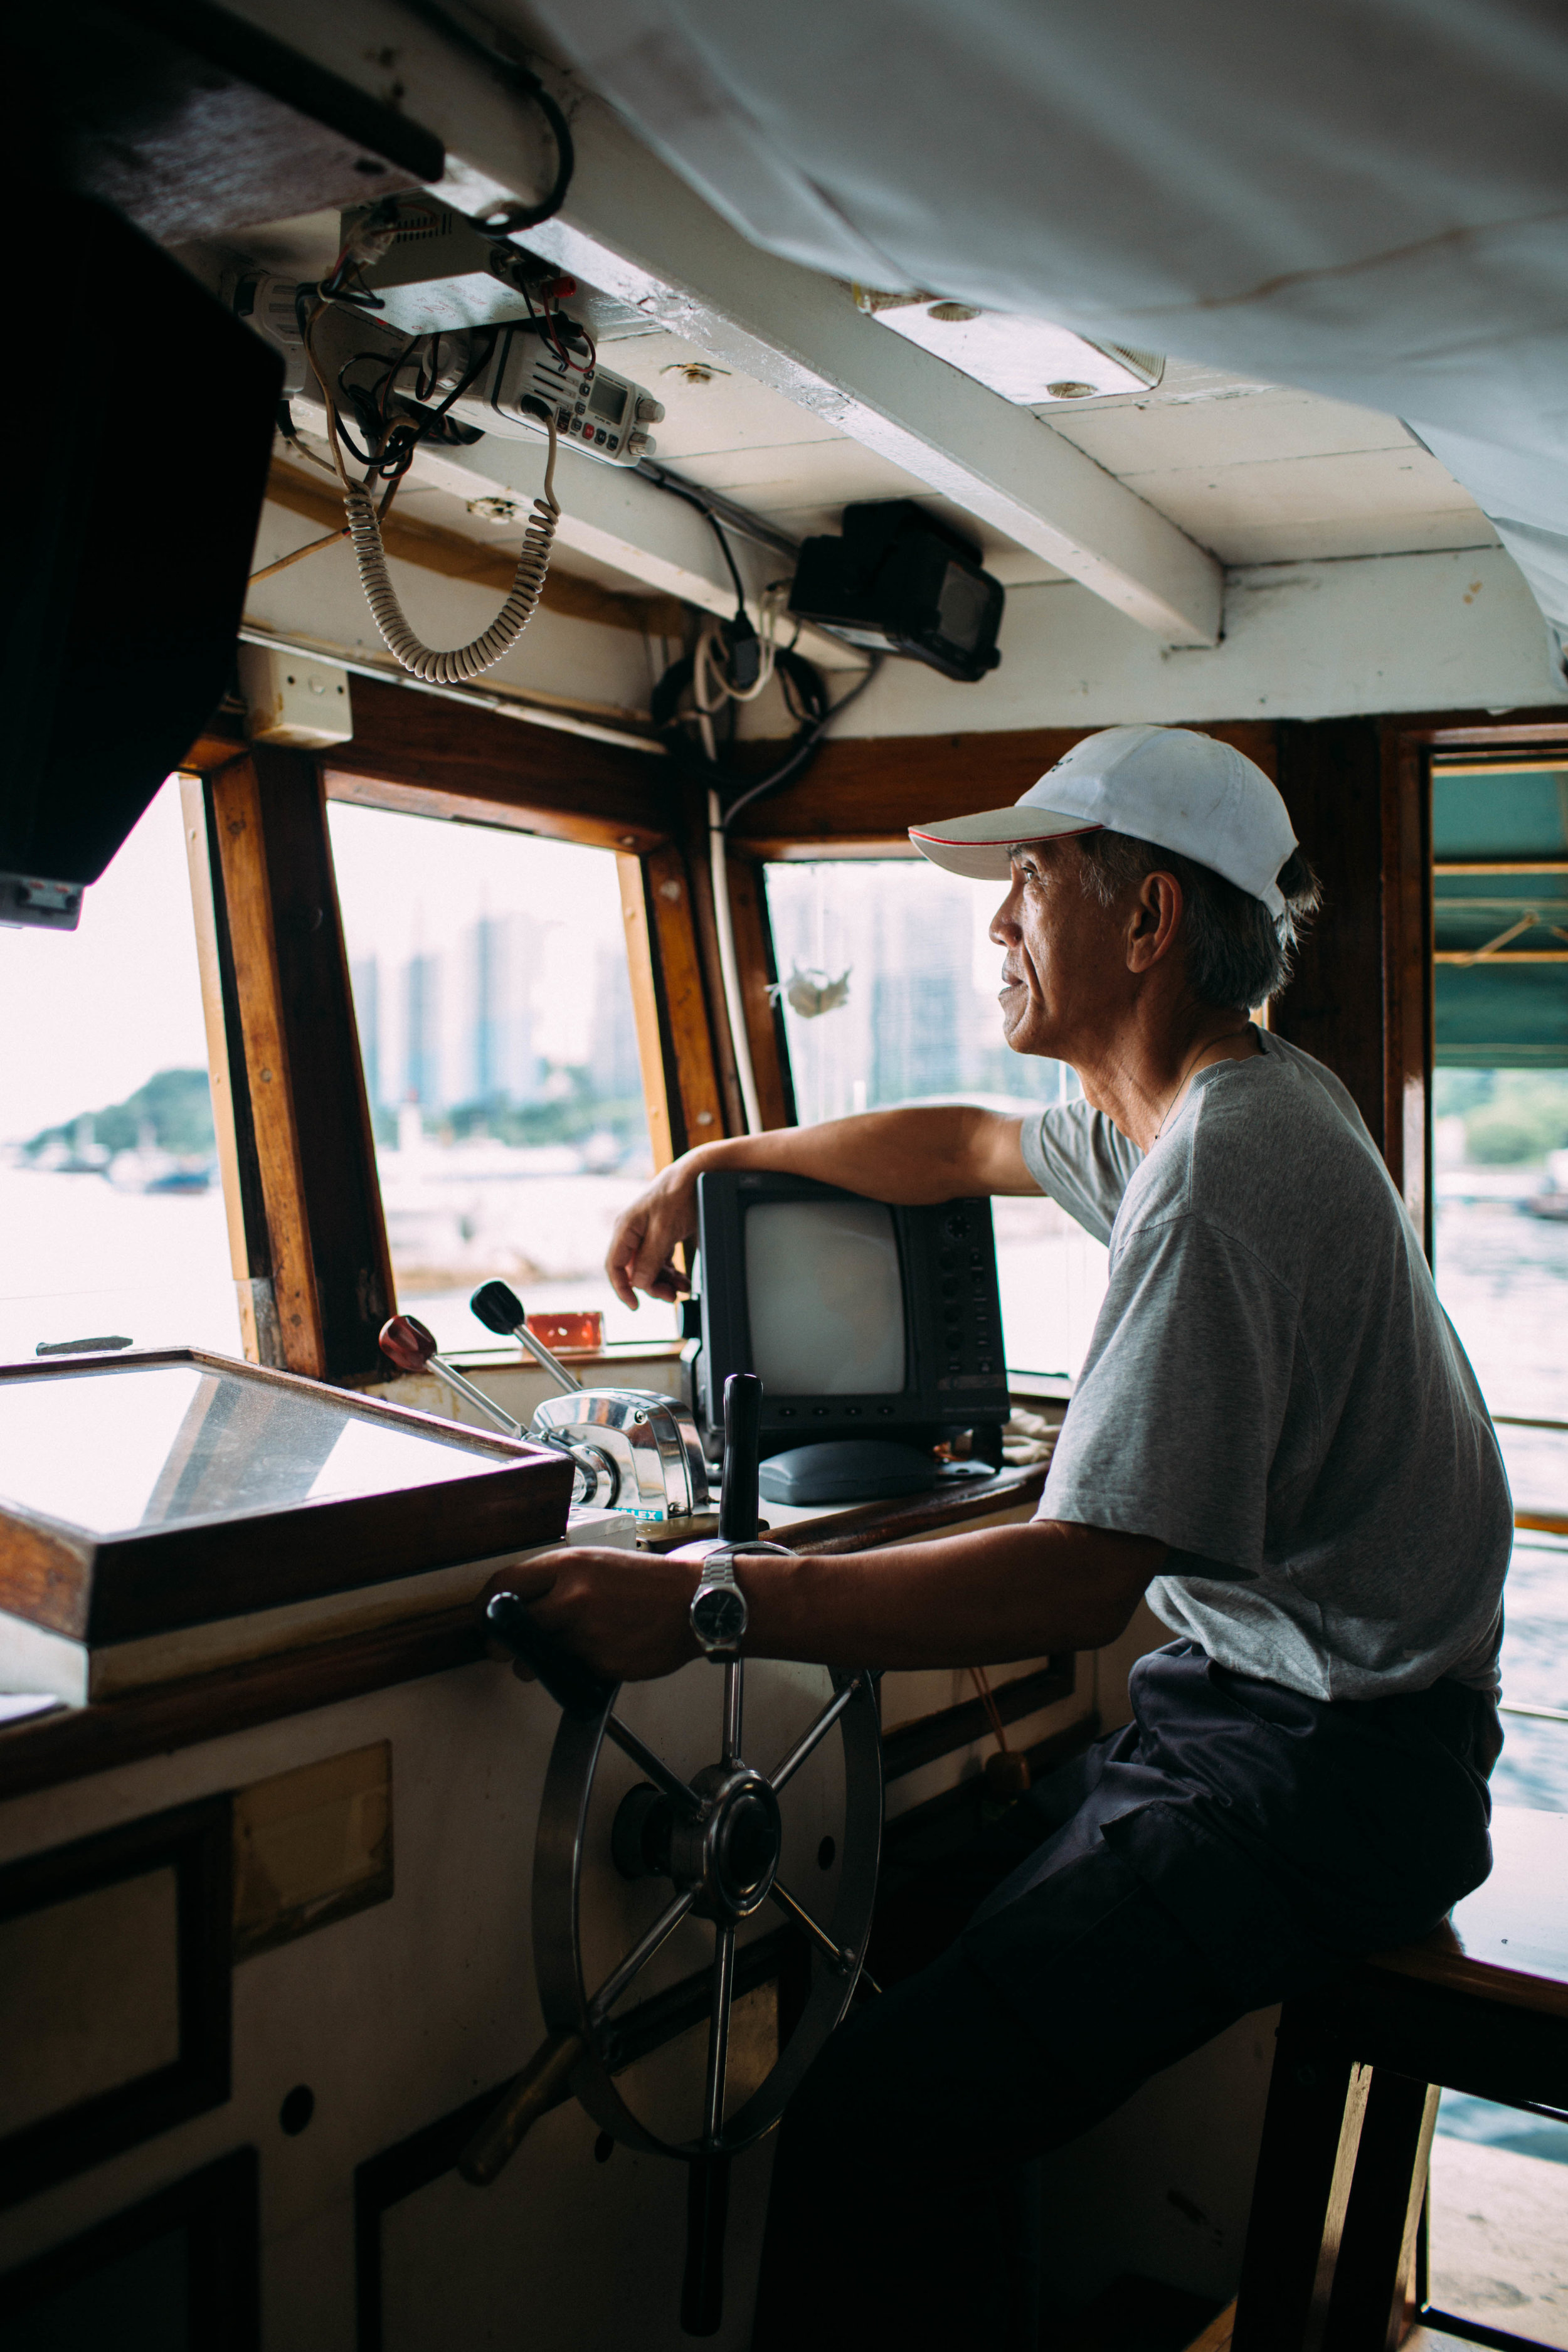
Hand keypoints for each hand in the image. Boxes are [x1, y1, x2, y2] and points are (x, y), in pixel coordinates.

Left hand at [482, 1549, 702, 1683]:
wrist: (694, 1603)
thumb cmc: (648, 1582)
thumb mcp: (596, 1562)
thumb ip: (555, 1581)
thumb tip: (516, 1604)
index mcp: (568, 1566)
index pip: (504, 1585)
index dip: (486, 1606)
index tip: (484, 1616)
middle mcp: (572, 1598)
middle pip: (513, 1628)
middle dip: (501, 1643)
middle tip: (501, 1646)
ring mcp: (586, 1634)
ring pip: (539, 1657)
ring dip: (538, 1661)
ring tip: (559, 1649)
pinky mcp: (601, 1663)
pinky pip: (572, 1671)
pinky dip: (577, 1667)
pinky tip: (598, 1650)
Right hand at [604, 1153, 705, 1307]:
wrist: (698, 1174)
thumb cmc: (678, 1196)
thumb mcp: (664, 1230)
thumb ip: (650, 1259)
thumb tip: (639, 1284)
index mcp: (626, 1228)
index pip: (615, 1266)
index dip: (622, 1288)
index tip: (635, 1305)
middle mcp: (632, 1232)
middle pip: (635, 1270)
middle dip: (652, 1285)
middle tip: (672, 1296)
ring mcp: (646, 1234)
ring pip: (650, 1268)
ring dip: (665, 1281)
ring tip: (683, 1287)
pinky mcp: (661, 1235)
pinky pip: (661, 1260)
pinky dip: (672, 1272)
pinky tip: (683, 1280)